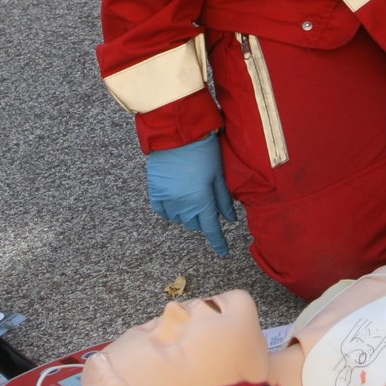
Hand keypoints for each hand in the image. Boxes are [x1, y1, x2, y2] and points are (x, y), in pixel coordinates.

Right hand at [145, 133, 235, 255]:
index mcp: (202, 202)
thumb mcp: (218, 175)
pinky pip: (162, 211)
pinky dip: (170, 211)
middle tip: (207, 206)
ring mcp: (167, 200)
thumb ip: (223, 199)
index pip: (212, 230)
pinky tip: (176, 202)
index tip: (224, 252)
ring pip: (179, 219)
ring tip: (192, 198)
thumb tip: (230, 218)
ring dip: (188, 214)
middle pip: (195, 225)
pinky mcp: (155, 191)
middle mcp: (184, 206)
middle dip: (203, 220)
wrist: (177, 134)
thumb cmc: (204, 151)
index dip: (219, 242)